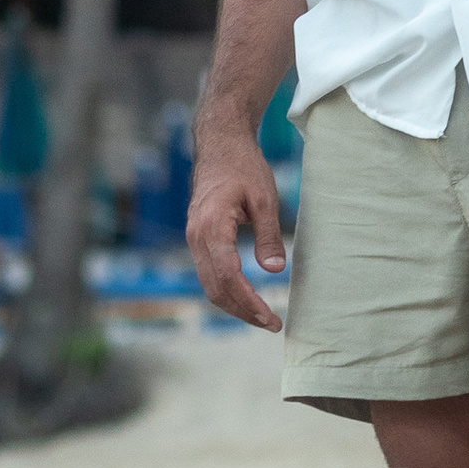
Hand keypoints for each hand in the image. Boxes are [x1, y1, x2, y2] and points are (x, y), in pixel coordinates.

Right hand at [187, 127, 287, 331]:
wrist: (219, 143)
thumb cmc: (243, 166)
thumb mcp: (265, 198)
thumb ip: (269, 236)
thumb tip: (275, 270)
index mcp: (211, 227)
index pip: (229, 277)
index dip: (250, 302)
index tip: (271, 318)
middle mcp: (195, 236)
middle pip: (215, 288)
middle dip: (243, 311)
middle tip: (271, 324)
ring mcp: (193, 237)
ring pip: (209, 284)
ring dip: (234, 304)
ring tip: (262, 316)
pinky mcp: (197, 237)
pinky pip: (208, 272)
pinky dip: (226, 289)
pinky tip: (246, 296)